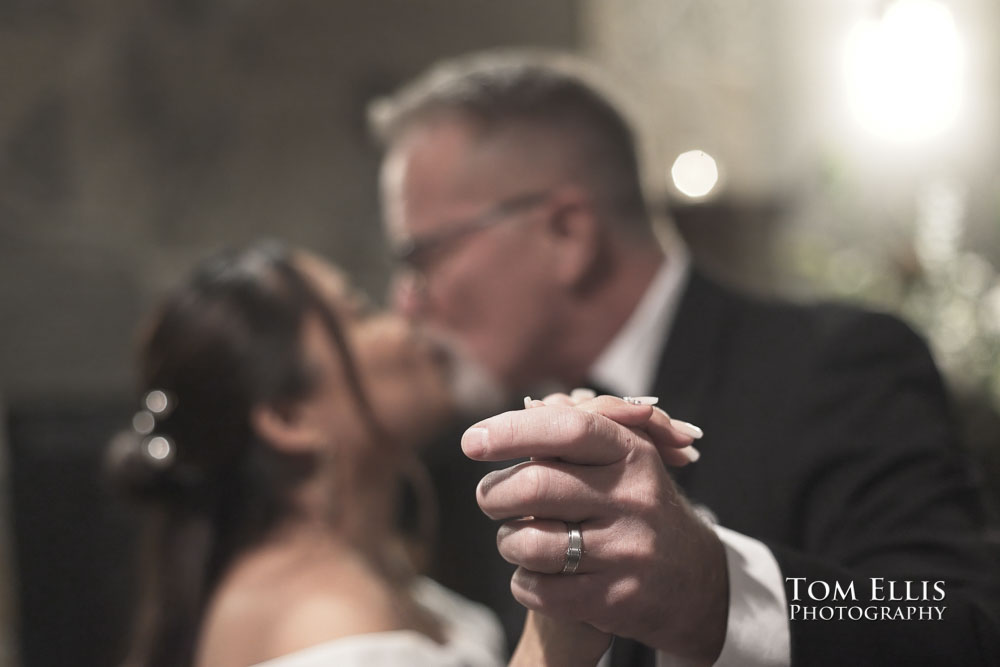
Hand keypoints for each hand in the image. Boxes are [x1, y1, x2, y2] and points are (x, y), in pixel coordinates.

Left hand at [463, 396, 727, 663]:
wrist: (692, 580)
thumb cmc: (633, 505)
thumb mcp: (621, 457)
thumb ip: (573, 429)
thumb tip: (518, 415)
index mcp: (631, 454)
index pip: (567, 429)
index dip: (512, 430)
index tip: (472, 440)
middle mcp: (633, 499)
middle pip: (535, 486)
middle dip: (494, 493)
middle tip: (490, 497)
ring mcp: (625, 551)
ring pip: (528, 541)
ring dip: (507, 540)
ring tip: (517, 538)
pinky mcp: (614, 599)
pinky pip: (538, 589)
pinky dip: (522, 582)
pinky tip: (536, 573)